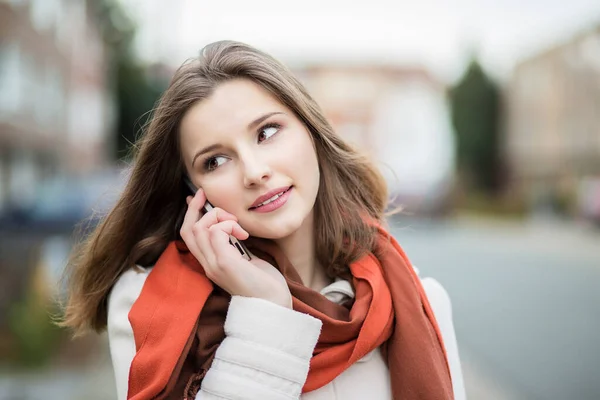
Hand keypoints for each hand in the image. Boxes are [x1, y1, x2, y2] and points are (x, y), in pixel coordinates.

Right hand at [180, 188, 291, 308]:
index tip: (200, 198)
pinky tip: (243, 234)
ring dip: (218, 217)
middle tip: (206, 195)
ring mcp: (214, 265)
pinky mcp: (225, 263)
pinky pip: (215, 232)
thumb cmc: (265, 284)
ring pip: (199, 228)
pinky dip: (228, 225)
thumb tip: (234, 228)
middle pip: (188, 230)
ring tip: (237, 224)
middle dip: (196, 208)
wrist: (274, 305)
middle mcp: (208, 265)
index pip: (189, 237)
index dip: (190, 214)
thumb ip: (235, 246)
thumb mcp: (246, 260)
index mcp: (211, 264)